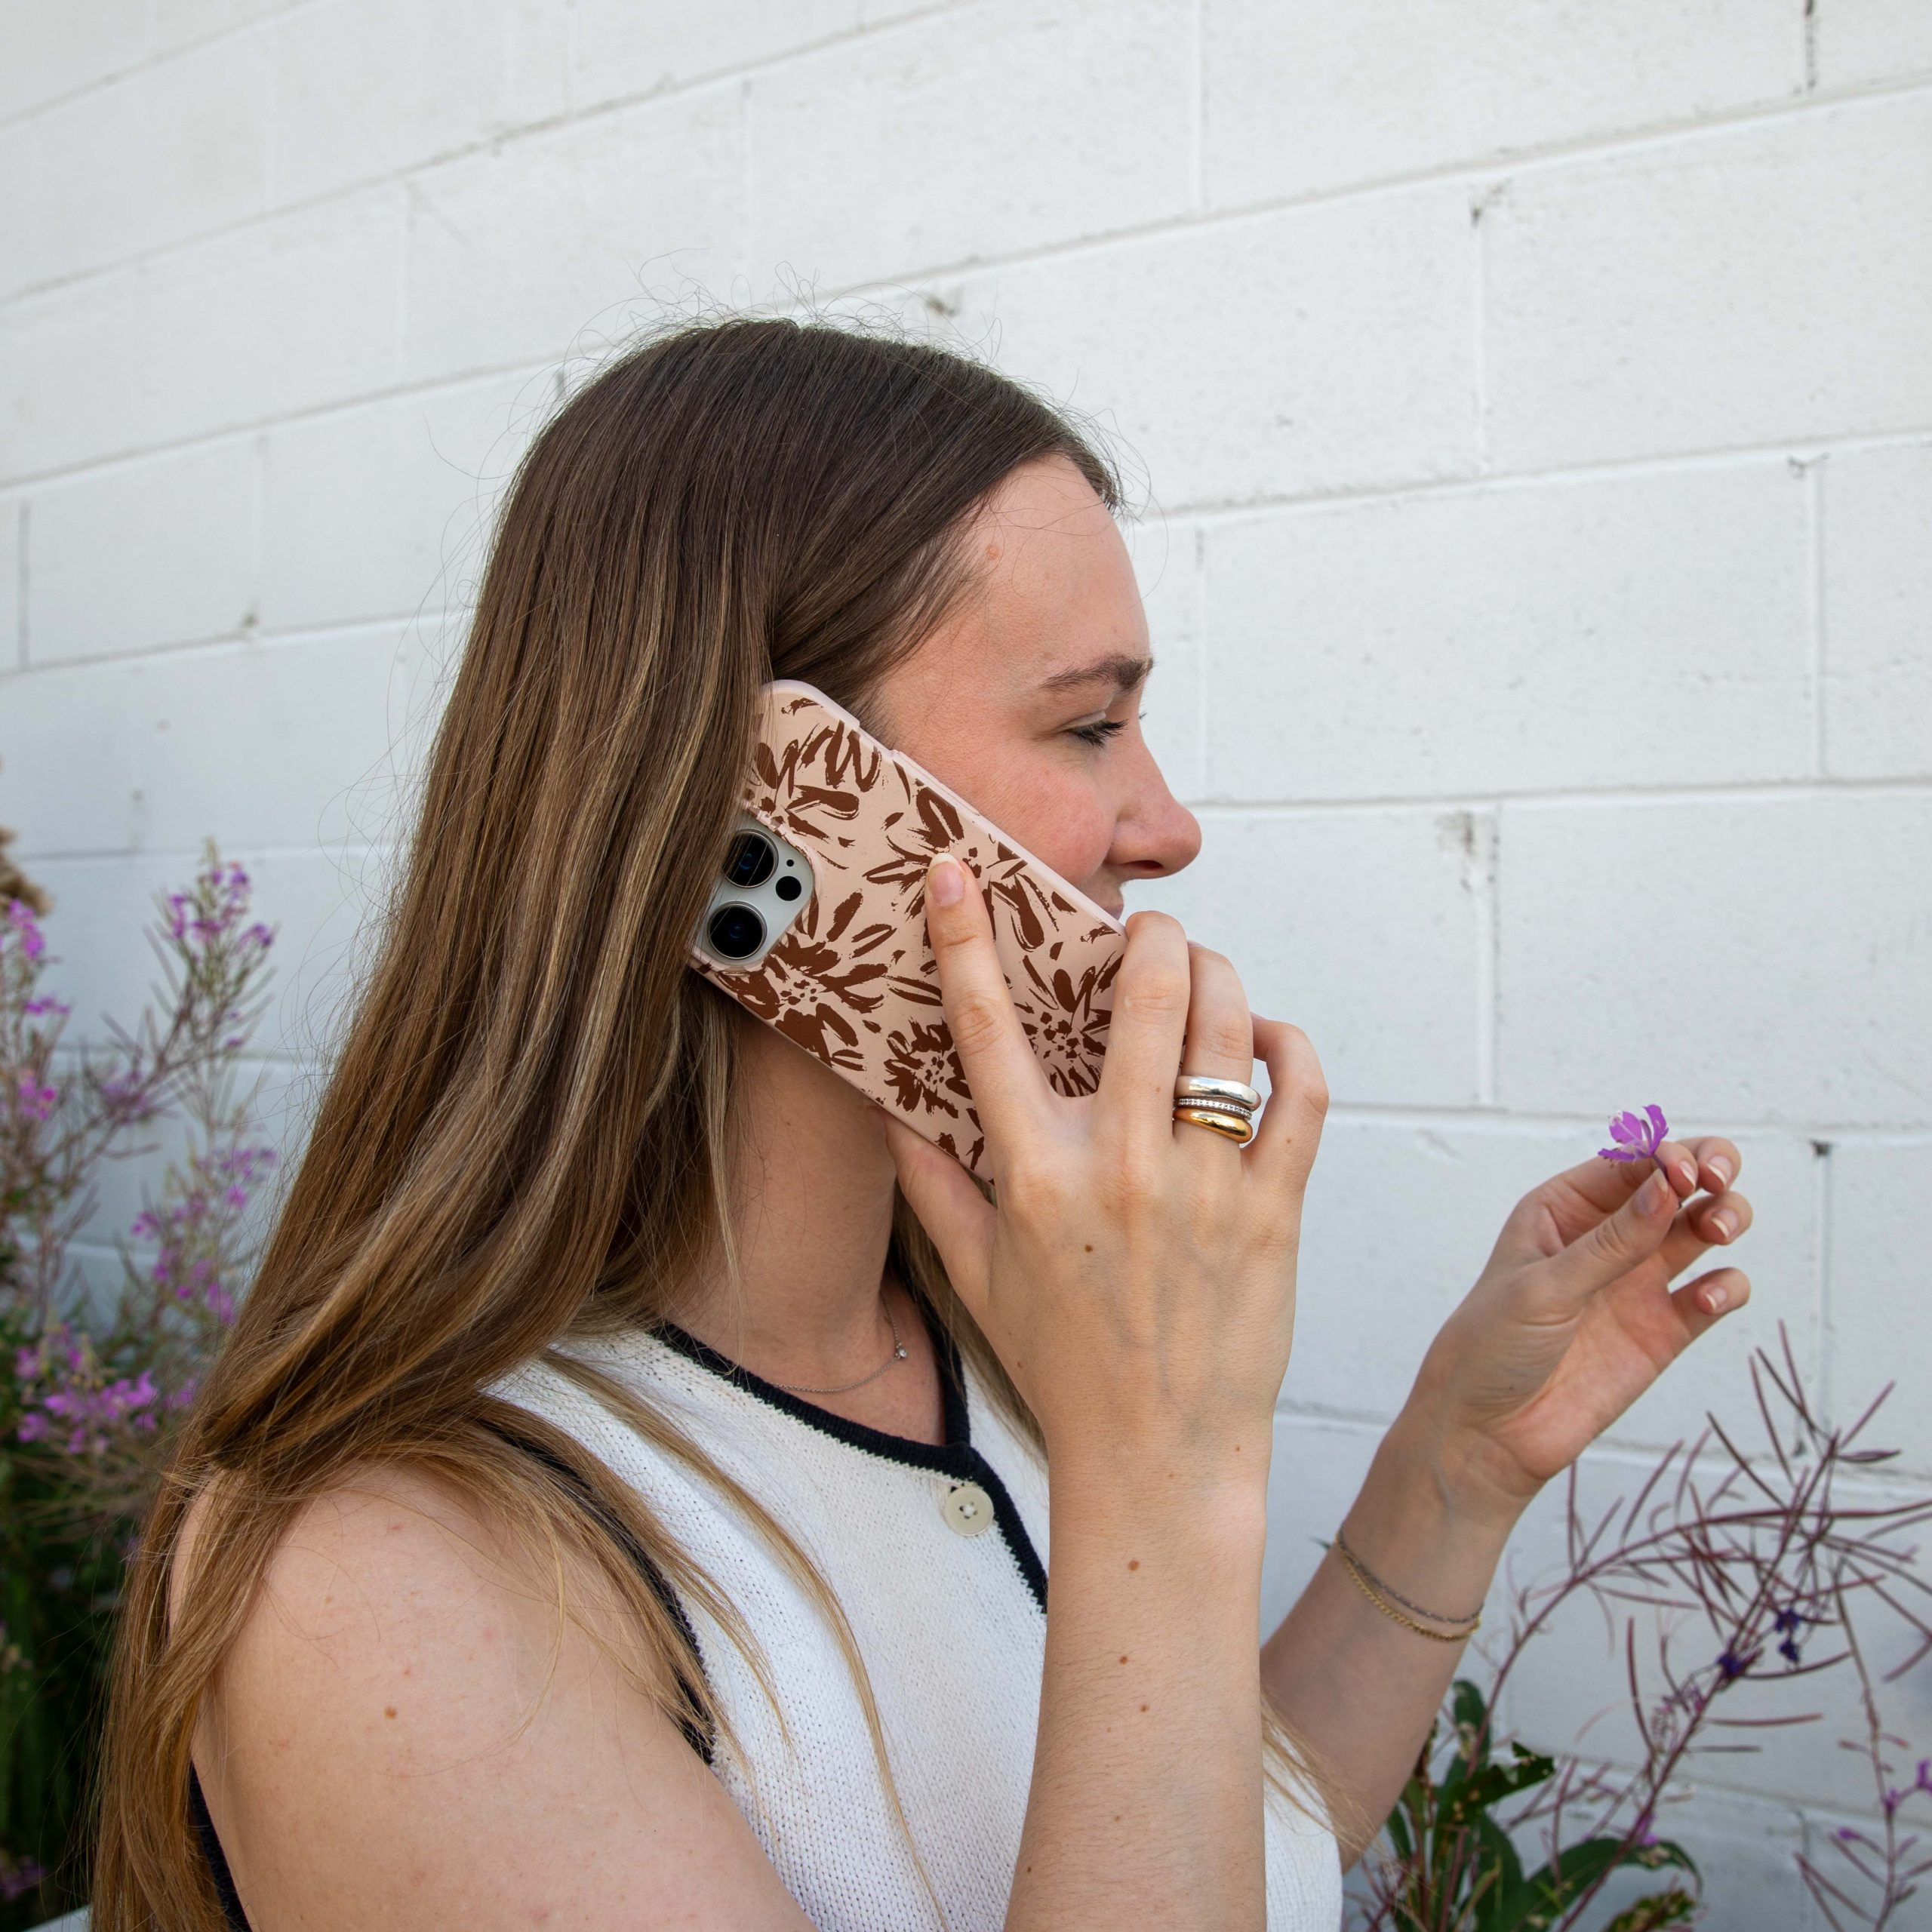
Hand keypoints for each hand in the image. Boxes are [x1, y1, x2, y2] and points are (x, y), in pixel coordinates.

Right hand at [879, 854, 1328, 1490]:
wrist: (1158, 1456)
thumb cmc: (1062, 1365)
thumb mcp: (977, 1277)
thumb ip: (934, 1186)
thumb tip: (893, 1111)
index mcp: (1035, 1177)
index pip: (987, 1033)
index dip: (965, 941)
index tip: (957, 874)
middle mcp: (1119, 1167)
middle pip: (1143, 996)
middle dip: (1147, 934)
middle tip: (1144, 932)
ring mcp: (1205, 1186)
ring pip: (1226, 1025)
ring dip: (1215, 974)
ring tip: (1202, 975)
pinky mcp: (1273, 1208)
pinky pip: (1298, 1089)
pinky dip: (1284, 1044)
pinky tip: (1261, 1041)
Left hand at [1404, 1135, 1753, 1518]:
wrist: (1488, 1433)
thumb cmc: (1492, 1347)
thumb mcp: (1543, 1288)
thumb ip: (1610, 1244)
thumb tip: (1668, 1187)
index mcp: (1564, 1209)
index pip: (1629, 1162)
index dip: (1666, 1154)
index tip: (1685, 1172)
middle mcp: (1607, 1237)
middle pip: (1678, 1183)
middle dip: (1710, 1170)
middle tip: (1717, 1187)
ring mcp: (1638, 1282)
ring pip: (1703, 1228)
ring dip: (1726, 1216)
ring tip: (1716, 1232)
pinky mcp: (1663, 1330)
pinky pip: (1713, 1293)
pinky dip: (1726, 1286)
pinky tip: (1707, 1298)